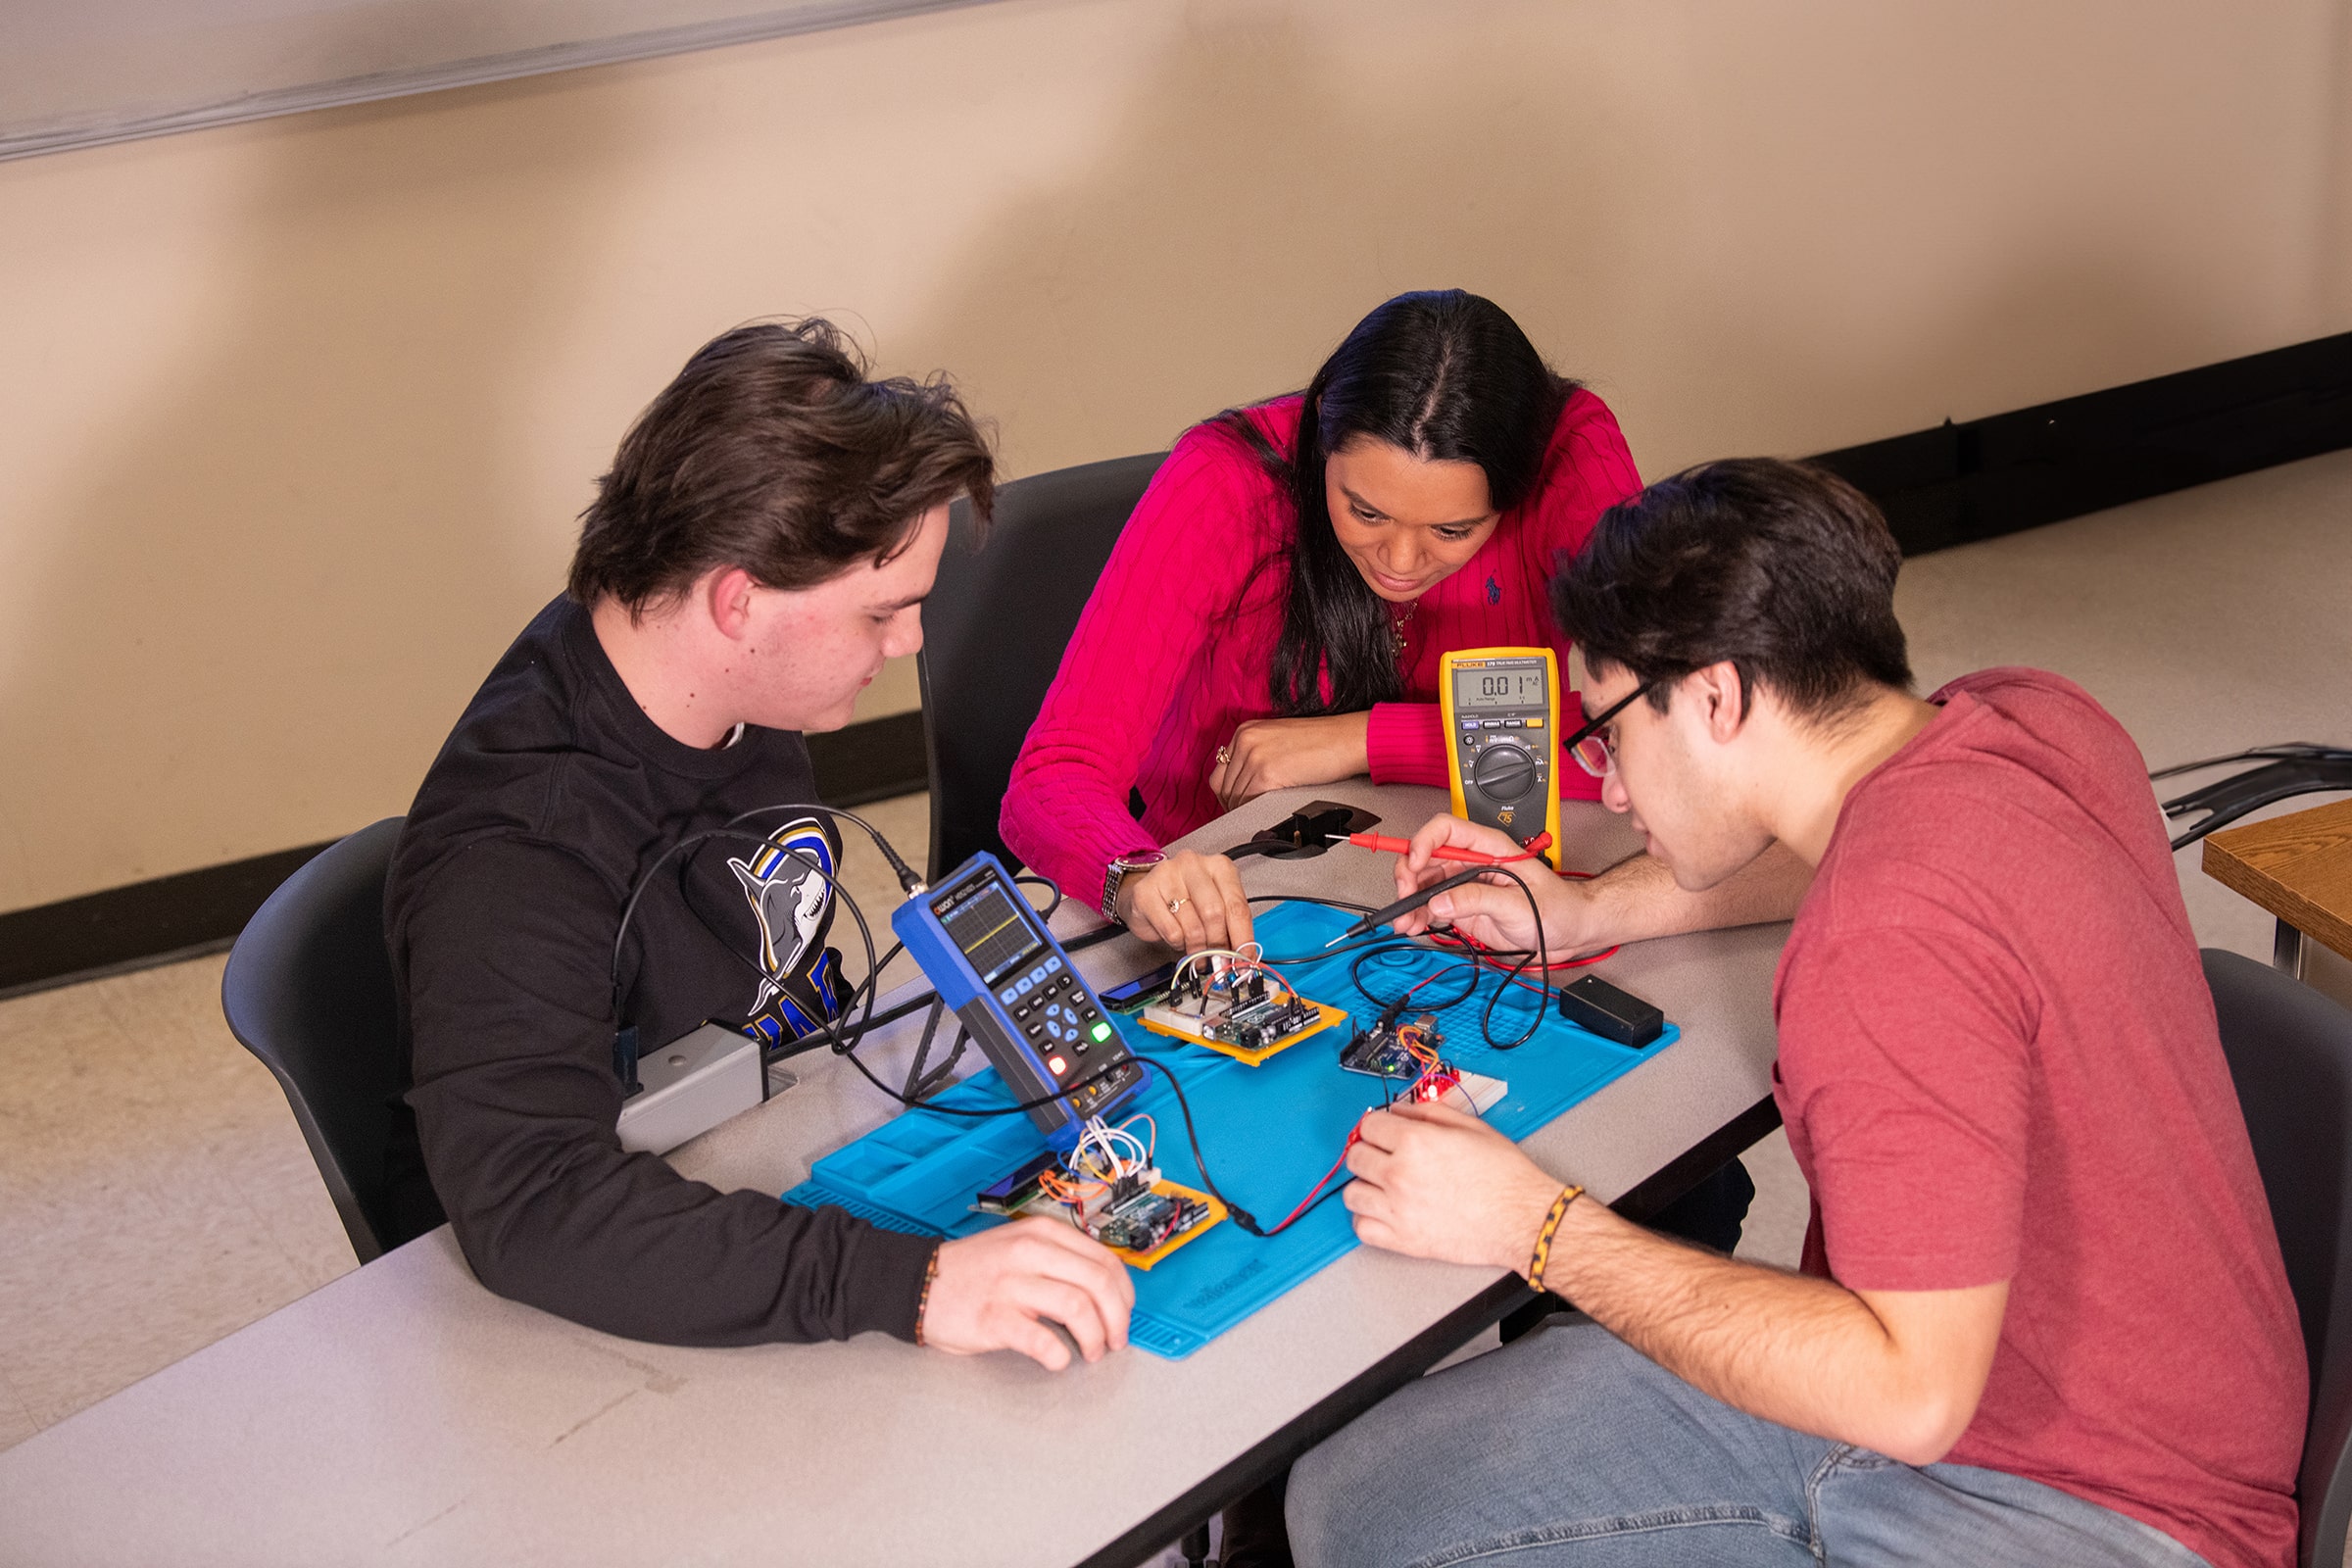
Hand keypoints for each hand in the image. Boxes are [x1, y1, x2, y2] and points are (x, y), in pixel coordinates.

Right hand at [919, 1217, 1134, 1370]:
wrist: (918, 1283)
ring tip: (1090, 1352)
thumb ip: (1059, 1258)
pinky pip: (1042, 1340)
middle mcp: (1030, 1253)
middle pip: (1099, 1283)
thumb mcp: (1020, 1245)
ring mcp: (1011, 1285)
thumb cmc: (974, 1271)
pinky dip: (1059, 1355)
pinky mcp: (994, 1317)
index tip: (1125, 1312)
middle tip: (1115, 1339)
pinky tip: (1058, 1360)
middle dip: (1117, 1318)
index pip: (1105, 1260)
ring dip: (1094, 1338)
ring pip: (1078, 1308)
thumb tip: (1106, 1288)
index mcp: (1042, 1233)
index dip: (1125, 1292)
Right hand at [1116, 849, 1253, 951]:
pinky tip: (1178, 939)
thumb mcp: (1215, 905)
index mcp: (1219, 866)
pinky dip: (1178, 944)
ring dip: (1197, 948)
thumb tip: (1244, 954)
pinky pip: (1171, 932)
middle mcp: (1193, 865)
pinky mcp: (1146, 892)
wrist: (1148, 894)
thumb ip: (1231, 926)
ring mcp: (1167, 875)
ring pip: (1193, 927)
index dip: (1243, 938)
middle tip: (1218, 960)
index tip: (1245, 958)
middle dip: (1218, 945)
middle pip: (1214, 914)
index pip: (1237, 906)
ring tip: (1197, 952)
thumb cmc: (1185, 899)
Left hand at [1209, 713, 1371, 810]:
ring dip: (1246, 811)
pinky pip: (1249, 802)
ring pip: (1235, 797)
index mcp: (1246, 731)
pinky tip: (1267, 813)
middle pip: (1224, 786)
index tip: (1237, 805)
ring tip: (1262, 815)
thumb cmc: (1322, 741)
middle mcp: (1245, 740)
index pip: (1221, 772)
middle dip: (1234, 805)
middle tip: (1249, 815)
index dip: (1229, 794)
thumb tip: (1245, 785)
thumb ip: (1257, 756)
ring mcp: (1254, 756)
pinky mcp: (1266, 773)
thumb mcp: (1278, 740)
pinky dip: (1254, 812)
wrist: (1347, 739)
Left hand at [1342, 1100, 1565, 1272]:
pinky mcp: (1404, 1241)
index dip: (1377, 1125)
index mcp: (1416, 1143)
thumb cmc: (1506, 1178)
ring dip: (1365, 1185)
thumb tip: (1403, 1110)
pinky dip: (1367, 1220)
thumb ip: (1431, 1113)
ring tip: (1383, 1185)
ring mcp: (1399, 1210)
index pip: (1368, 1125)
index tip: (1382, 1132)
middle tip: (1383, 1155)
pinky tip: (1384, 1212)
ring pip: (1351, 1194)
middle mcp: (1400, 1175)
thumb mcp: (1472, 1127)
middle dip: (1368, 1151)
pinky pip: (1362, 1228)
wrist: (1524, 1220)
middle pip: (1355, 1156)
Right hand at [1389, 814, 1598, 957]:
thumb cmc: (1558, 908)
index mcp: (1489, 848)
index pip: (1446, 830)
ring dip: (1409, 901)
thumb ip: (1477, 900)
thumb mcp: (1519, 904)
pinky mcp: (1463, 908)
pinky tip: (1414, 925)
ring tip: (1405, 921)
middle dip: (1409, 876)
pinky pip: (1431, 907)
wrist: (1571, 932)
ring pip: (1424, 884)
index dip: (1424, 842)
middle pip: (1426, 857)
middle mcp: (1473, 863)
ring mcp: (1466, 885)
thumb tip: (1440, 901)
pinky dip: (1418, 916)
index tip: (1415, 865)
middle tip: (1405, 897)